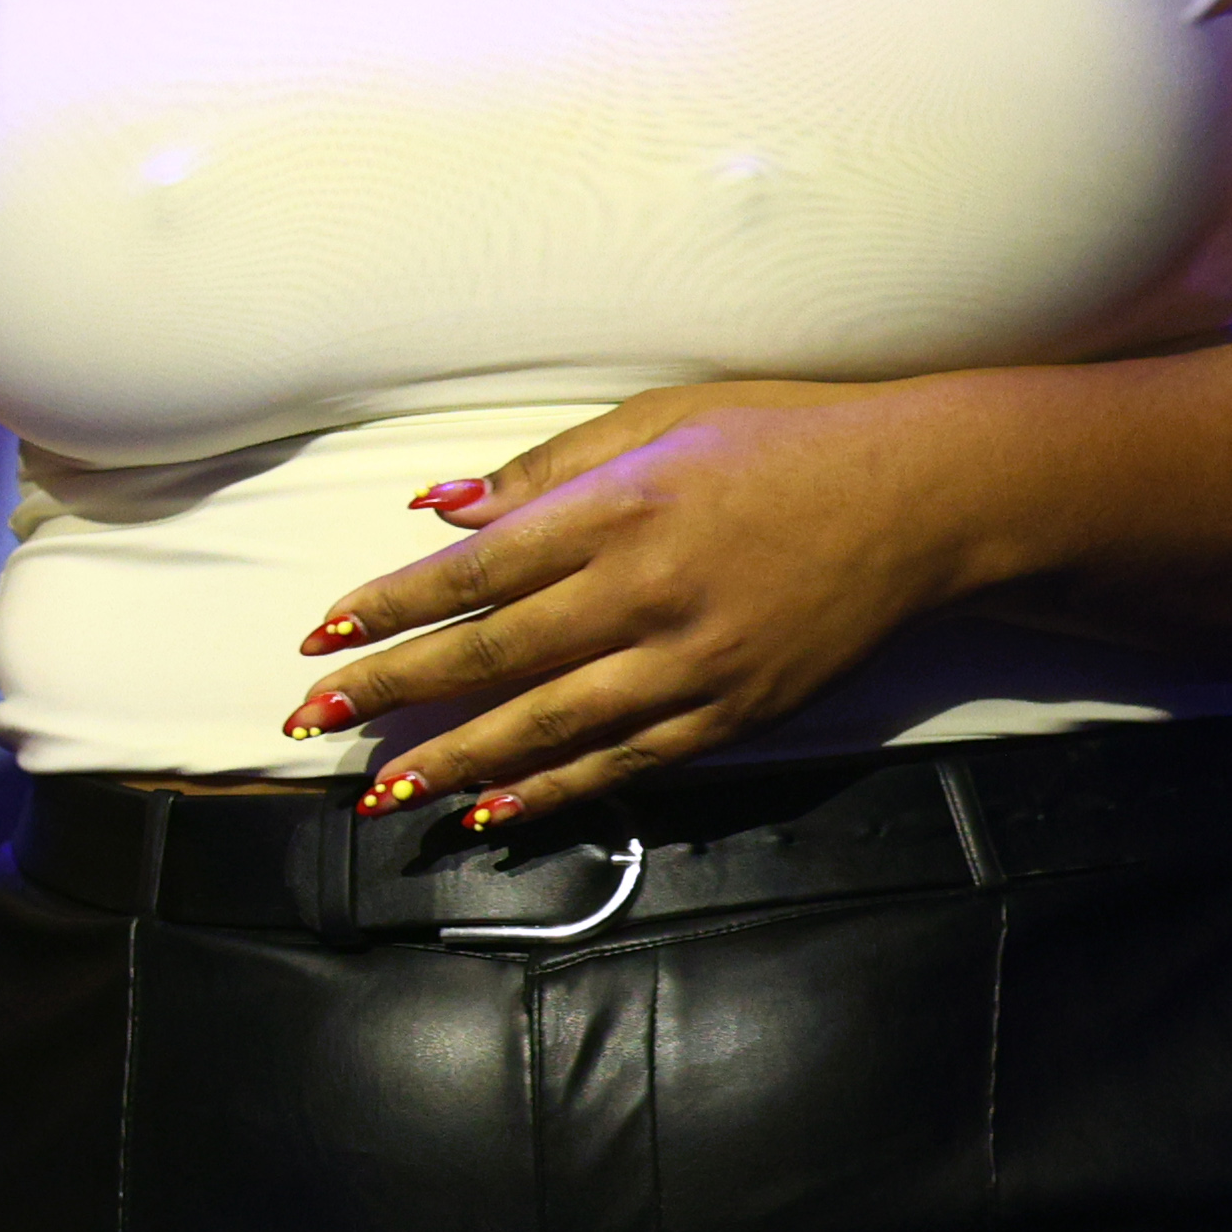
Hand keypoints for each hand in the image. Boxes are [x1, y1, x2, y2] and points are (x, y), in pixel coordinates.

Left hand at [285, 376, 989, 823]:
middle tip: (313, 718)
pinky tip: (491, 810)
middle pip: (493, 654)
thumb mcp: (656, 420)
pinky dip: (554, 790)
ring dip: (454, 762)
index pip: (473, 570)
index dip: (390, 608)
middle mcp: (646, 592)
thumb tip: (435, 508)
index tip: (322, 634)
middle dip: (394, 690)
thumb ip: (543, 470)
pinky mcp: (734, 711)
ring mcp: (693, 662)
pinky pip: (626, 762)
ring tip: (380, 791)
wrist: (919, 497)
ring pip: (548, 727)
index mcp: (619, 509)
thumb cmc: (777, 441)